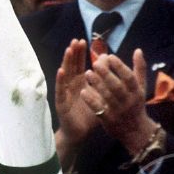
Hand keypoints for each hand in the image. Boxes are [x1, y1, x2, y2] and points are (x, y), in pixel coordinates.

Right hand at [55, 39, 96, 168]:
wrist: (81, 133)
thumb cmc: (91, 113)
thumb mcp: (101, 95)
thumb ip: (105, 82)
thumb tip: (113, 66)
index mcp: (80, 82)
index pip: (79, 64)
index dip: (80, 53)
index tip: (84, 41)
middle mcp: (71, 85)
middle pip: (72, 66)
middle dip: (74, 53)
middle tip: (76, 40)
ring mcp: (65, 93)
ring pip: (65, 74)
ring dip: (66, 62)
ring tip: (69, 50)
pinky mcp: (61, 103)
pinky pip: (60, 90)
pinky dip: (60, 80)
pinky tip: (61, 71)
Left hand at [82, 49, 155, 155]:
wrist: (135, 130)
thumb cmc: (136, 104)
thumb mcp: (141, 87)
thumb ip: (139, 68)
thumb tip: (138, 50)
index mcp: (136, 91)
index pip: (129, 77)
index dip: (120, 66)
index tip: (109, 56)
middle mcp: (128, 101)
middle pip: (117, 86)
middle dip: (106, 74)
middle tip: (95, 63)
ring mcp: (118, 111)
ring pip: (107, 96)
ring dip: (97, 84)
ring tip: (87, 73)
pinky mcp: (109, 120)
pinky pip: (99, 109)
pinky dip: (91, 100)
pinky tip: (83, 91)